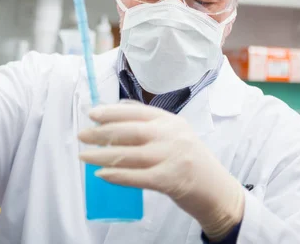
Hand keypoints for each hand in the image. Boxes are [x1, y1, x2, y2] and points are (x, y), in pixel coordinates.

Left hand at [78, 102, 244, 240]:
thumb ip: (149, 121)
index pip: (136, 112)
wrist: (217, 190)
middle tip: (82, 135)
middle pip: (130, 131)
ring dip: (103, 155)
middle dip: (102, 133)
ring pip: (130, 154)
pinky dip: (117, 175)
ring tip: (84, 156)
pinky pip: (137, 177)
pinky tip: (102, 174)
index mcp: (170, 120)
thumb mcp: (175, 133)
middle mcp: (171, 135)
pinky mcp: (170, 180)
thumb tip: (116, 110)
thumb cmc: (189, 159)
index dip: (112, 112)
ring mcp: (172, 157)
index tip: (92, 114)